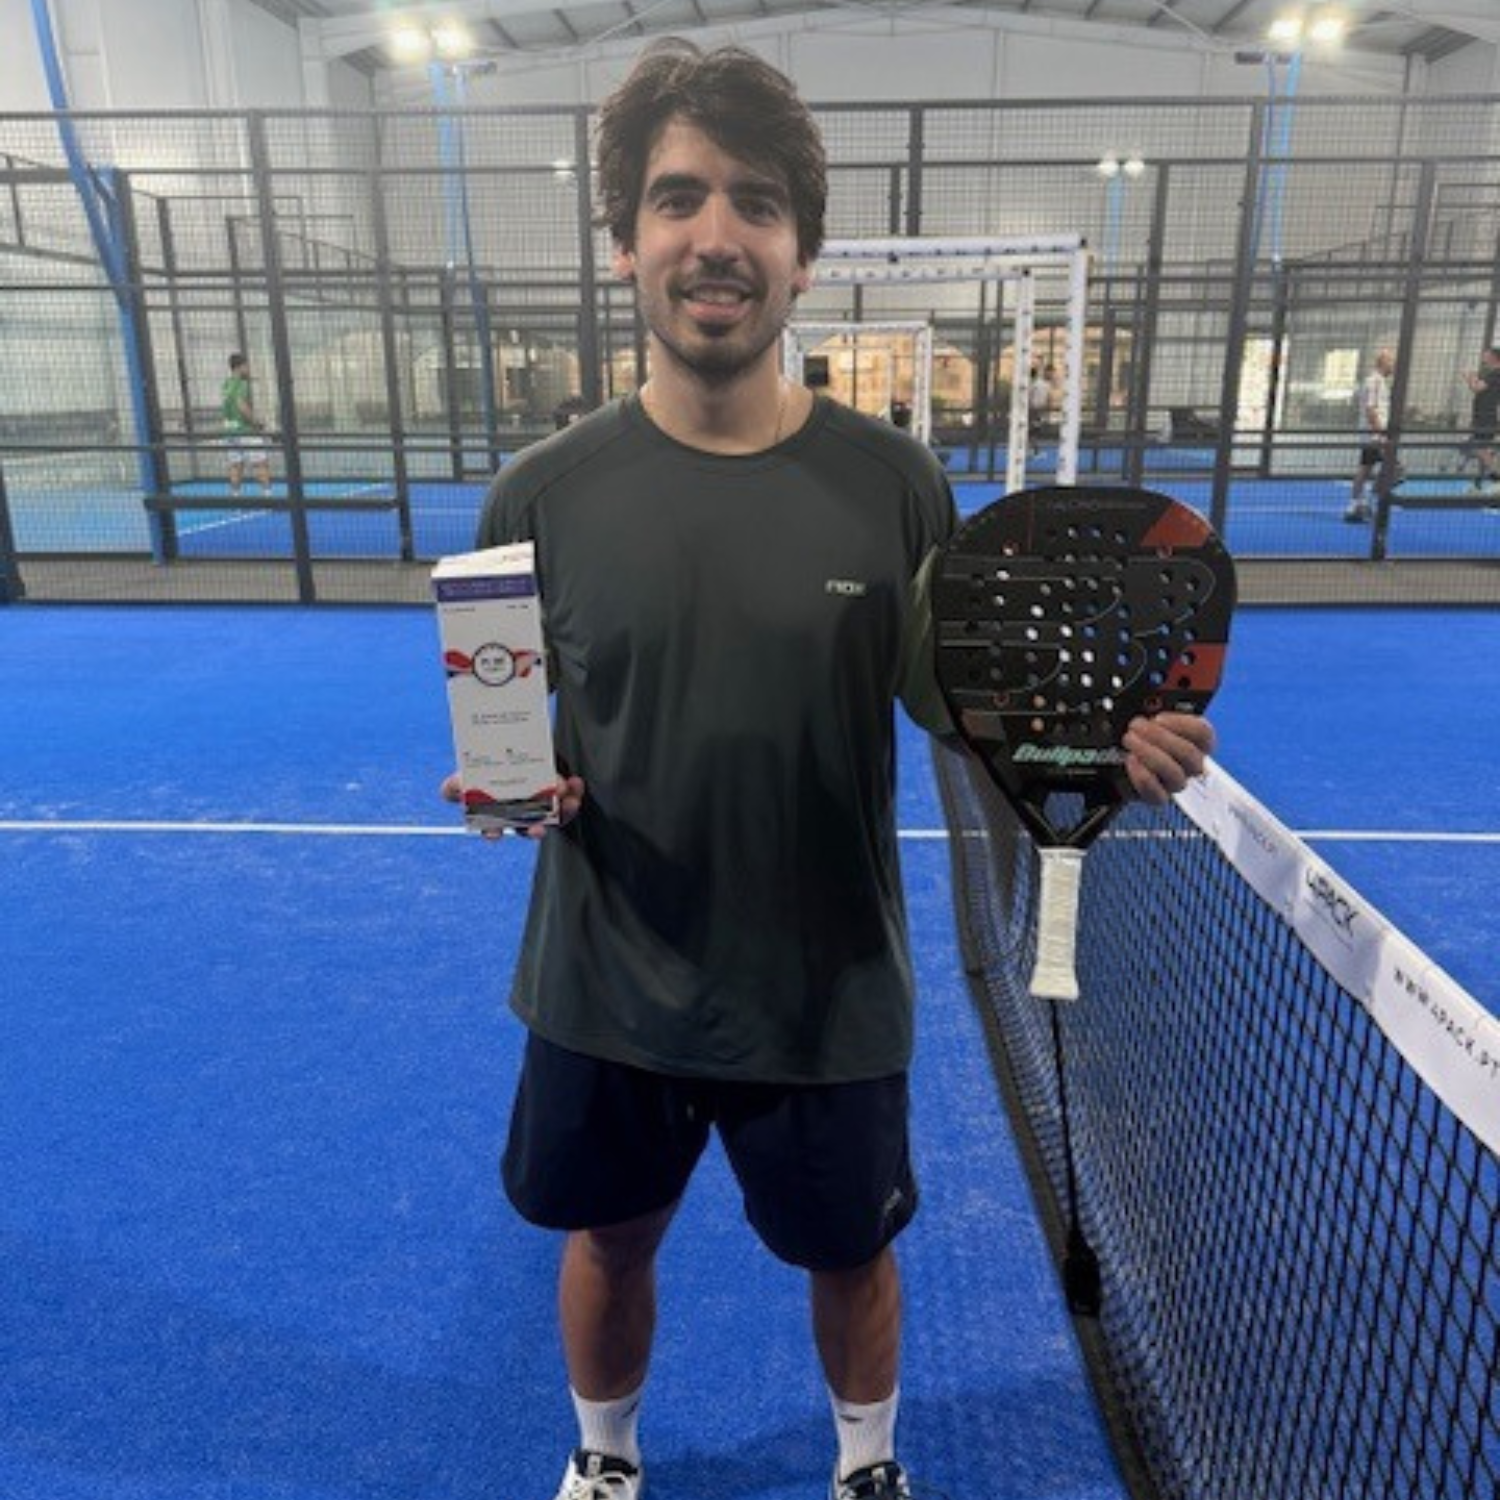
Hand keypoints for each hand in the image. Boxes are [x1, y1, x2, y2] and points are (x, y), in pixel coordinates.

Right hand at [439, 771, 585, 839]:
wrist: (519, 743)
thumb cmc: (490, 760)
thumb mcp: (470, 766)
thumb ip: (458, 781)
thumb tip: (450, 788)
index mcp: (491, 809)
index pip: (489, 827)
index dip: (490, 832)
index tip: (493, 834)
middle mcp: (516, 813)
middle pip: (523, 828)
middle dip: (531, 829)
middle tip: (537, 828)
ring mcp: (538, 808)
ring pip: (551, 818)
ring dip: (560, 812)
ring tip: (565, 797)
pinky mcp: (557, 799)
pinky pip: (568, 804)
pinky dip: (573, 794)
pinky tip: (576, 784)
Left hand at [1121, 713, 1214, 805]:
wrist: (1119, 766)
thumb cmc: (1140, 739)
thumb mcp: (1148, 718)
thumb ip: (1155, 709)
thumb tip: (1149, 703)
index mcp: (1194, 741)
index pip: (1203, 733)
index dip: (1182, 723)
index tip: (1159, 717)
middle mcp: (1190, 764)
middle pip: (1189, 753)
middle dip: (1160, 736)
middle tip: (1136, 725)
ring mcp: (1175, 782)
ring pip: (1174, 772)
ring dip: (1149, 753)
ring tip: (1130, 740)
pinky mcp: (1158, 796)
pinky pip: (1157, 792)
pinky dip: (1142, 776)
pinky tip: (1131, 760)